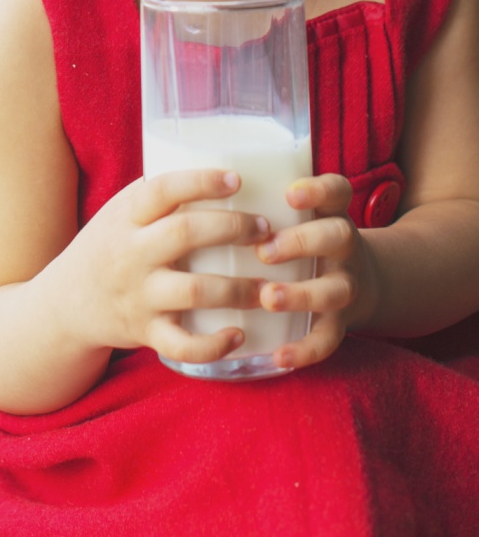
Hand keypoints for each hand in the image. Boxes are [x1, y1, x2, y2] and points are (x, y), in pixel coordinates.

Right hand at [66, 168, 272, 366]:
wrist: (66, 302)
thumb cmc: (106, 247)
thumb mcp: (119, 212)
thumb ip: (156, 194)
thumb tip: (216, 163)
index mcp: (127, 217)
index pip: (163, 190)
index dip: (201, 182)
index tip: (236, 179)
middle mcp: (131, 253)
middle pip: (185, 234)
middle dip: (233, 228)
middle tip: (265, 229)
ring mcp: (139, 295)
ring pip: (195, 291)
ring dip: (239, 289)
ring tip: (268, 285)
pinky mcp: (145, 332)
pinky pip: (182, 345)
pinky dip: (214, 344)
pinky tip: (239, 334)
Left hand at [255, 172, 368, 368]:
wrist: (348, 280)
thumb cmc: (296, 237)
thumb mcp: (290, 213)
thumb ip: (256, 199)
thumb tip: (188, 182)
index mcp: (328, 212)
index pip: (337, 190)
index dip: (318, 189)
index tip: (289, 193)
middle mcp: (342, 246)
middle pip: (338, 236)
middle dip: (301, 242)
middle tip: (264, 250)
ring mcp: (344, 284)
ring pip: (336, 289)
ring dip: (301, 294)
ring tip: (267, 297)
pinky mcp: (339, 322)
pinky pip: (329, 339)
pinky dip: (305, 349)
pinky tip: (278, 355)